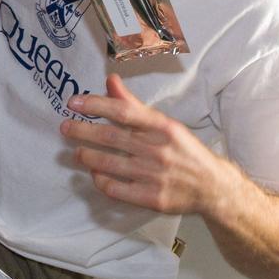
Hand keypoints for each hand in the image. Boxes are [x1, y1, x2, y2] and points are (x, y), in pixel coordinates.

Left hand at [61, 74, 231, 215]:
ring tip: (76, 152)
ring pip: (110, 164)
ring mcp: (155, 175)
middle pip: (112, 137)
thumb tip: (110, 80)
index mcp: (163, 127)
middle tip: (64, 127)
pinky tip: (95, 174)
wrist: (214, 188)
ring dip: (88, 156)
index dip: (96, 105)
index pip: (124, 112)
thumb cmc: (184, 150)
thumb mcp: (164, 123)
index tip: (73, 102)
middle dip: (83, 131)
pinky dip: (101, 180)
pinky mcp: (152, 198)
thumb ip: (134, 104)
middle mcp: (159, 150)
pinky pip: (117, 189)